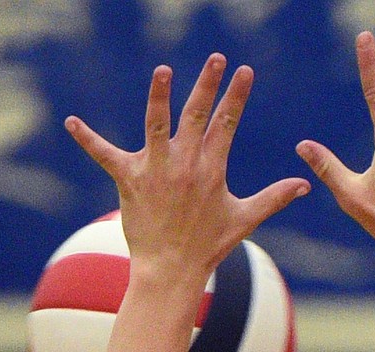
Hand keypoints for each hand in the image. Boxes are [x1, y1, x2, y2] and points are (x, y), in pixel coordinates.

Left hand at [65, 55, 308, 284]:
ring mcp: (156, 171)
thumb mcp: (245, 220)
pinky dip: (87, 139)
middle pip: (197, 115)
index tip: (244, 72)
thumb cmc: (209, 246)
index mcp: (211, 170)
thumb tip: (303, 185)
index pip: (227, 125)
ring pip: (156, 124)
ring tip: (163, 71)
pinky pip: (104, 154)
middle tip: (216, 58)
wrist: (172, 271)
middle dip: (207, 84)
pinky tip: (71, 123)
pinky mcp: (129, 180)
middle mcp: (185, 165)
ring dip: (159, 96)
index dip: (236, 97)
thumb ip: (274, 198)